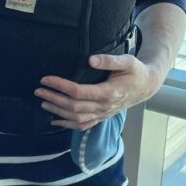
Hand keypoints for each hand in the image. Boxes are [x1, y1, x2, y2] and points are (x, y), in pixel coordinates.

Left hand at [35, 53, 164, 129]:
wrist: (146, 86)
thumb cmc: (135, 71)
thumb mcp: (127, 61)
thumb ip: (109, 60)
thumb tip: (90, 59)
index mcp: (109, 92)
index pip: (79, 92)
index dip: (60, 86)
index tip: (45, 79)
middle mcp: (105, 106)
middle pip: (74, 106)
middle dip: (54, 98)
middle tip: (38, 90)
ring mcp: (103, 114)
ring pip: (77, 118)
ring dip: (58, 111)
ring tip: (43, 102)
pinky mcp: (102, 116)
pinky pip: (83, 125)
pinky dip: (68, 124)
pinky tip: (54, 121)